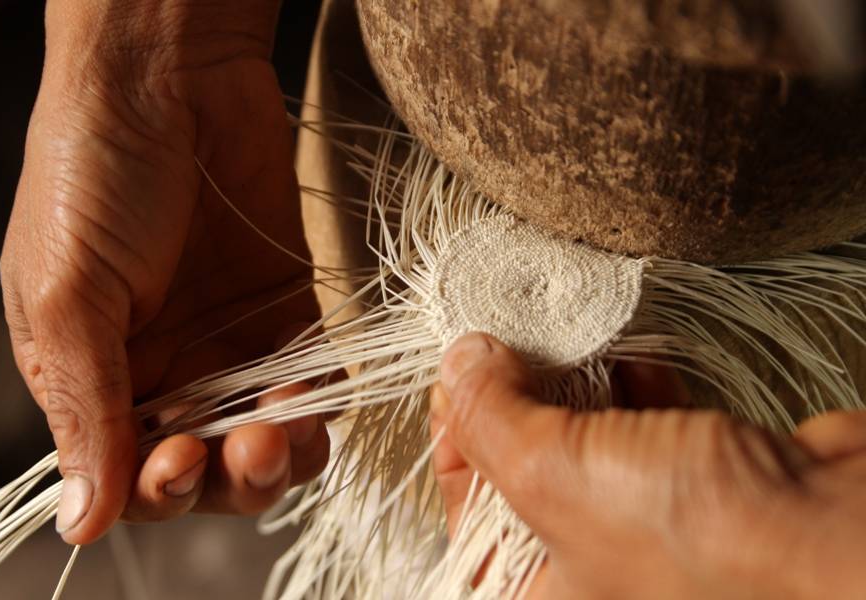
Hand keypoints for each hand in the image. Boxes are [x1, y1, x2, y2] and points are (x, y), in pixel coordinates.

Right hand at [0, 0, 328, 544]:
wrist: (167, 75)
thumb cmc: (90, 172)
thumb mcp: (64, 294)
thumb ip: (85, 409)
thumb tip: (78, 521)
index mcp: (91, 374)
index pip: (124, 474)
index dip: (153, 491)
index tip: (173, 464)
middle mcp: (160, 369)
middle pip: (202, 472)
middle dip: (222, 481)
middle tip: (236, 449)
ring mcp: (226, 343)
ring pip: (262, 441)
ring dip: (273, 457)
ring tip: (275, 430)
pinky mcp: (284, 310)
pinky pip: (309, 385)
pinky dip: (314, 405)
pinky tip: (306, 392)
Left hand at [430, 333, 865, 599]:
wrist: (836, 533)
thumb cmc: (692, 541)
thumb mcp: (550, 473)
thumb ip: (488, 417)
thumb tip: (458, 366)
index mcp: (538, 594)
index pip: (465, 509)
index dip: (455, 435)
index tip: (456, 373)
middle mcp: (591, 570)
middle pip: (524, 466)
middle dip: (518, 398)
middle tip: (507, 343)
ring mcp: (649, 528)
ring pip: (586, 439)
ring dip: (576, 383)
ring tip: (564, 340)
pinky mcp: (704, 487)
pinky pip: (649, 428)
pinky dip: (636, 388)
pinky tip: (631, 356)